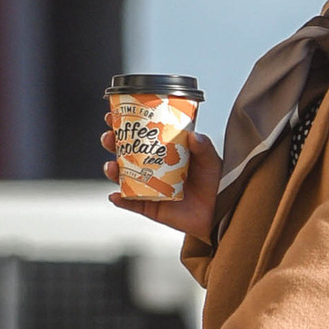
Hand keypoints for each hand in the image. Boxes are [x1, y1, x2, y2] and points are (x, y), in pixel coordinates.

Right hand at [102, 113, 220, 244]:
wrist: (219, 211)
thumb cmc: (214, 181)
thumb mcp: (210, 160)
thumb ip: (203, 147)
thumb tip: (193, 136)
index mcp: (163, 150)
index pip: (138, 135)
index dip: (123, 125)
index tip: (112, 117)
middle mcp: (151, 167)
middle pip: (124, 153)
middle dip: (111, 144)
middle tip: (109, 138)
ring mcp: (148, 187)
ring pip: (122, 178)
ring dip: (112, 171)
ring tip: (112, 167)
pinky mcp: (150, 207)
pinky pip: (131, 204)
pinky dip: (120, 200)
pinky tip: (115, 196)